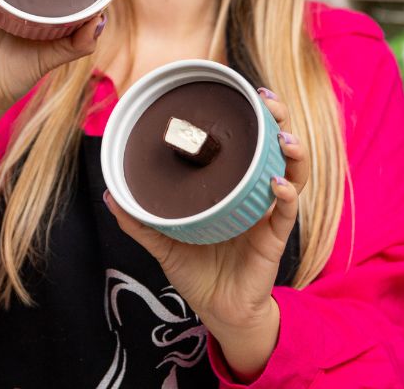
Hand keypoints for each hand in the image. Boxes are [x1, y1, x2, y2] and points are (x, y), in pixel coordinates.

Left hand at [103, 90, 307, 379]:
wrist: (219, 312)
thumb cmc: (198, 271)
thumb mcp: (164, 241)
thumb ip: (139, 219)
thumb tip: (111, 193)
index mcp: (233, 187)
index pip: (249, 142)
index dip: (252, 115)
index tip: (247, 91)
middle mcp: (255, 193)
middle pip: (276, 147)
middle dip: (278, 121)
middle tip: (268, 101)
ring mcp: (267, 214)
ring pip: (292, 173)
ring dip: (292, 153)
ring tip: (283, 138)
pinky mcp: (273, 239)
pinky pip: (286, 213)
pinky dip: (286, 196)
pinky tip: (279, 184)